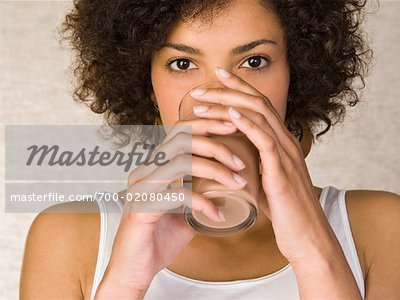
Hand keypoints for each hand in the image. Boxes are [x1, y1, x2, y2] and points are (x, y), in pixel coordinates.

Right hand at [97, 116, 248, 294]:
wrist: (134, 270)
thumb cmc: (159, 239)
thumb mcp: (186, 212)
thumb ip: (202, 195)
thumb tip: (230, 188)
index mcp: (155, 167)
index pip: (180, 131)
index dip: (207, 124)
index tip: (234, 128)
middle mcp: (146, 171)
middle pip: (182, 139)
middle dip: (215, 144)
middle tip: (241, 161)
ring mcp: (142, 188)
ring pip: (181, 162)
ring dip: (215, 170)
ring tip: (237, 183)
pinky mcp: (143, 207)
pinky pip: (178, 194)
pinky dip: (204, 202)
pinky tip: (219, 215)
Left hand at [188, 67, 336, 262]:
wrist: (307, 237)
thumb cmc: (285, 212)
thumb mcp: (267, 182)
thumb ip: (255, 167)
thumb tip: (233, 161)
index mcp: (282, 143)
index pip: (261, 105)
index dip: (239, 87)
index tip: (216, 78)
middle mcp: (287, 142)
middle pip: (258, 103)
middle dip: (227, 90)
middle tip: (199, 89)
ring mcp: (286, 155)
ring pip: (260, 116)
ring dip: (228, 104)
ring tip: (203, 101)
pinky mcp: (282, 171)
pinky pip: (265, 140)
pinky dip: (247, 124)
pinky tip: (230, 115)